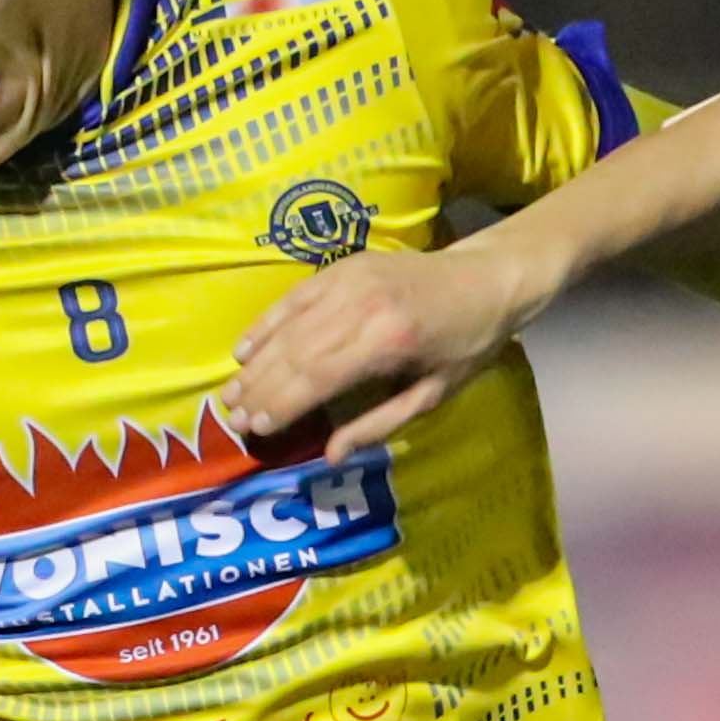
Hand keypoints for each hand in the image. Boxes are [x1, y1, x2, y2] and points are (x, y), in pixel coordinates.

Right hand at [226, 247, 532, 456]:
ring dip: (256, 363)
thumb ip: (380, 424)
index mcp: (388, 341)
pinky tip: (244, 349)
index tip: (257, 430)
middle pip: (296, 353)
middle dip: (260, 390)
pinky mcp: (344, 265)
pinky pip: (294, 297)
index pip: (318, 378)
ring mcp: (350, 280)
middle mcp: (362, 306)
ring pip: (289, 326)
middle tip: (232, 420)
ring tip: (231, 394)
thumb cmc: (468, 345)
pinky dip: (266, 324)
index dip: (283, 406)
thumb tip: (331, 454)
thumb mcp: (435, 395)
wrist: (488, 279)